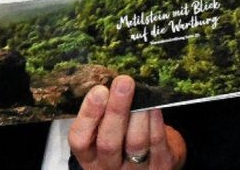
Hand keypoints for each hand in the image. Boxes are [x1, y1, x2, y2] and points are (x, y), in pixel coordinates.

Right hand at [67, 75, 184, 169]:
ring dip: (139, 113)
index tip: (99, 90)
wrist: (152, 162)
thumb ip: (103, 112)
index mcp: (89, 156)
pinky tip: (154, 105)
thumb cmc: (123, 138)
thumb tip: (109, 78)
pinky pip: (157, 142)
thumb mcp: (104, 130)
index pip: (80, 140)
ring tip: (142, 91)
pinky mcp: (159, 167)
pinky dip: (155, 120)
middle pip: (109, 143)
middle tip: (123, 82)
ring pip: (135, 143)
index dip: (88, 115)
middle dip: (116, 110)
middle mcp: (108, 167)